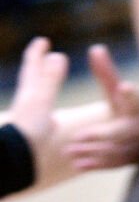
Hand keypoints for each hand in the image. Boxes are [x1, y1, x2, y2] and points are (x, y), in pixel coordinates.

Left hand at [6, 37, 73, 189]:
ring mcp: (29, 118)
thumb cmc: (28, 131)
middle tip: (43, 55)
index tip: (42, 41)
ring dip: (41, 87)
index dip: (37, 53)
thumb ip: (51, 80)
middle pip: (32, 79)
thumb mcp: (42, 101)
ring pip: (34, 97)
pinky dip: (46, 111)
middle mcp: (28, 103)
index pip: (32, 67)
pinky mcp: (33, 133)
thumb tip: (58, 55)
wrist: (15, 160)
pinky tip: (50, 120)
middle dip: (38, 66)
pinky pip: (40, 116)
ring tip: (46, 85)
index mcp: (30, 93)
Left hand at [60, 44, 138, 169]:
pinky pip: (119, 164)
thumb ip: (106, 72)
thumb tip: (96, 48)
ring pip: (122, 151)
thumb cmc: (127, 104)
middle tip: (77, 136)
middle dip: (103, 134)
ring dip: (95, 152)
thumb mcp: (116, 90)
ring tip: (68, 151)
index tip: (124, 86)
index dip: (133, 95)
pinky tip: (77, 164)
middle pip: (129, 131)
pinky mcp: (138, 160)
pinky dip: (98, 165)